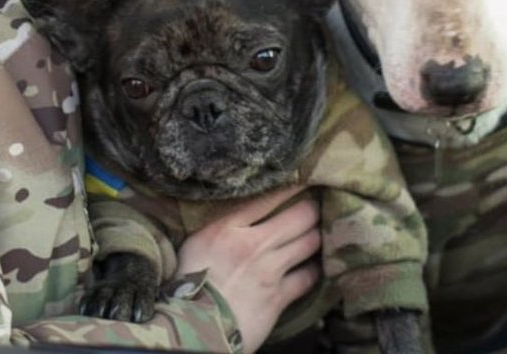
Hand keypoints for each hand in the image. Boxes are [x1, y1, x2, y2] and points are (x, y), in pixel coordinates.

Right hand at [176, 186, 320, 353]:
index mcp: (227, 228)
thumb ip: (219, 227)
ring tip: (321, 230)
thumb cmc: (186, 284)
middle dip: (312, 208)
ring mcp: (270, 270)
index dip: (290, 188)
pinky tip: (316, 265)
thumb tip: (236, 217)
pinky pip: (308, 277)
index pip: (267, 198)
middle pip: (298, 217)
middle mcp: (253, 244)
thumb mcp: (194, 243)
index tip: (302, 181)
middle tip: (318, 204)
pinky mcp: (279, 296)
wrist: (193, 325)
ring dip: (318, 235)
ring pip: (309, 243)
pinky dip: (315, 270)